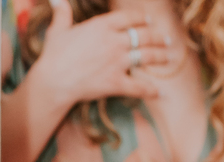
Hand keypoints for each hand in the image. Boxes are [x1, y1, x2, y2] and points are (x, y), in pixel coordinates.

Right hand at [36, 0, 173, 112]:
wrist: (54, 80)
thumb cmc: (54, 54)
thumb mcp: (58, 29)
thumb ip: (62, 13)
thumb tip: (56, 0)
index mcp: (102, 25)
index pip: (130, 18)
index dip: (142, 18)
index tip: (149, 20)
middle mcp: (114, 41)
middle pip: (144, 35)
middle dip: (158, 36)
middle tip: (167, 39)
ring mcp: (117, 62)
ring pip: (146, 56)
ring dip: (160, 56)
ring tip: (169, 57)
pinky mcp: (116, 82)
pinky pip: (138, 86)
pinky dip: (149, 89)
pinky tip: (158, 91)